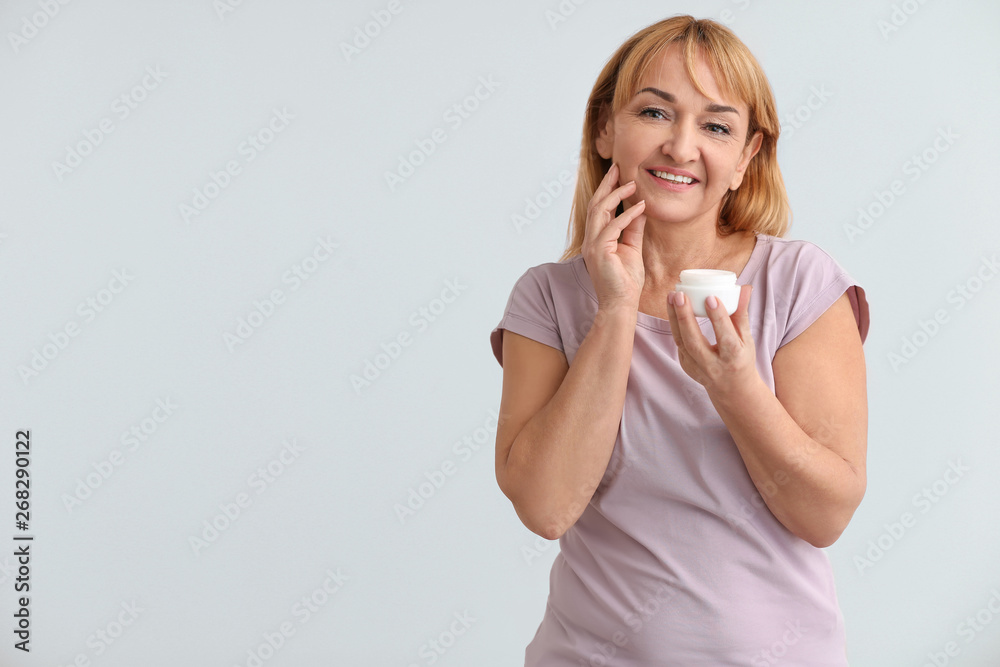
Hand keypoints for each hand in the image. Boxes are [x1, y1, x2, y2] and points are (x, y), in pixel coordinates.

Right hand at [580, 162, 646, 311]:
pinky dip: (627, 215)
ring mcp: (592, 246)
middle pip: (596, 205)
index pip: (600, 209)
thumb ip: (633, 228)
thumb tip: (640, 208)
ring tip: (631, 183)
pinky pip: (613, 227)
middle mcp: (591, 240)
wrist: (621, 304)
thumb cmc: (625, 281)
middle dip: (607, 184)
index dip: (608, 190)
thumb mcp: (632, 248)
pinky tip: (640, 207)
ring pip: (600, 212)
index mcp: (596, 239)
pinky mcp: (599, 252)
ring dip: (616, 195)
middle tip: (618, 167)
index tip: (618, 174)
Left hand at [665, 284, 758, 394]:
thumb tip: (745, 288)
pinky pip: (678, 343)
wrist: (732, 388)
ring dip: (674, 318)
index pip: (725, 337)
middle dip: (685, 317)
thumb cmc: (741, 358)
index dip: (718, 318)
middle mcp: (713, 365)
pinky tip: (672, 307)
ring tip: (671, 296)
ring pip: (680, 341)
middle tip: (680, 295)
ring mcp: (696, 368)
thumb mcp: (746, 339)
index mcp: (733, 358)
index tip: (710, 298)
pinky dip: (674, 325)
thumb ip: (742, 313)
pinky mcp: (686, 366)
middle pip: (694, 341)